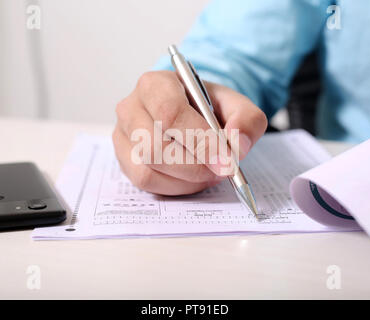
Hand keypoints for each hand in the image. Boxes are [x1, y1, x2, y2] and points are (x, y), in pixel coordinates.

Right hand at [113, 70, 266, 194]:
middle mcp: (131, 107)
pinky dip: (174, 186)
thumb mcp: (235, 105)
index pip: (170, 114)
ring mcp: (123, 134)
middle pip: (155, 146)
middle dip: (194, 166)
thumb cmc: (207, 107)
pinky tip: (191, 178)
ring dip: (186, 179)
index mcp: (155, 84)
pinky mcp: (123, 158)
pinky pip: (145, 181)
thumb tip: (238, 146)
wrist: (190, 113)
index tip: (226, 160)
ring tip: (209, 172)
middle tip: (220, 170)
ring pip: (148, 168)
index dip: (200, 141)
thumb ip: (246, 120)